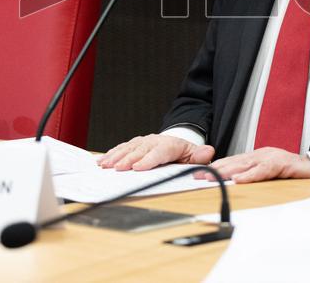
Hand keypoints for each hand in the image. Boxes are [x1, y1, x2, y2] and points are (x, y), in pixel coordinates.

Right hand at [97, 134, 214, 170]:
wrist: (175, 144)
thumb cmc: (184, 154)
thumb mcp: (195, 155)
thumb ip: (200, 156)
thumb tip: (208, 152)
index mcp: (169, 145)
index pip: (158, 152)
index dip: (148, 160)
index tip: (138, 167)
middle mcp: (154, 141)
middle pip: (140, 150)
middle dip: (128, 159)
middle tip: (119, 168)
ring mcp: (142, 142)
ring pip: (128, 148)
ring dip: (116, 157)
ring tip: (106, 165)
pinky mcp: (134, 144)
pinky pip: (121, 148)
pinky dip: (110, 154)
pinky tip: (102, 161)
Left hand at [195, 147, 309, 183]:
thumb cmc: (290, 171)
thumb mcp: (268, 172)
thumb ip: (253, 174)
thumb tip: (235, 182)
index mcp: (256, 156)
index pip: (232, 160)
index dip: (216, 166)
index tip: (200, 172)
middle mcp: (260, 154)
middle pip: (234, 161)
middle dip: (215, 168)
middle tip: (199, 175)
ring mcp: (270, 157)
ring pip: (245, 164)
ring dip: (227, 171)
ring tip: (212, 176)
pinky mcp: (281, 164)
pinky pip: (263, 171)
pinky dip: (250, 175)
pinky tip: (238, 179)